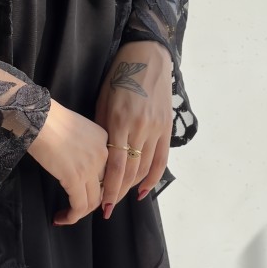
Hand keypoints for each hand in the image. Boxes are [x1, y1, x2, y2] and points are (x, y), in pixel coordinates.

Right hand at [27, 98, 107, 225]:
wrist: (38, 117)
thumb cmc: (48, 119)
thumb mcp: (75, 128)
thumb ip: (82, 145)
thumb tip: (74, 165)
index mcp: (105, 140)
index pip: (109, 172)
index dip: (101, 188)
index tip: (89, 197)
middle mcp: (104, 154)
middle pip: (104, 188)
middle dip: (92, 203)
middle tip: (76, 209)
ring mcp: (91, 166)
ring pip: (93, 201)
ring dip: (79, 213)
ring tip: (66, 216)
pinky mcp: (75, 177)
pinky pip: (79, 206)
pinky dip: (71, 216)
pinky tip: (60, 218)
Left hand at [94, 41, 172, 218]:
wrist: (147, 58)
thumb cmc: (118, 78)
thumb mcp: (103, 102)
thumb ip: (103, 131)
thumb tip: (100, 158)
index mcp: (120, 122)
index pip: (115, 166)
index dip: (108, 189)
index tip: (99, 205)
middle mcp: (140, 128)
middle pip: (130, 172)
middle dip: (116, 193)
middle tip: (105, 209)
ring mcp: (156, 129)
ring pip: (145, 168)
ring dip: (131, 188)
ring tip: (118, 200)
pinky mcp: (167, 128)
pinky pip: (161, 159)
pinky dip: (152, 178)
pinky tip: (142, 191)